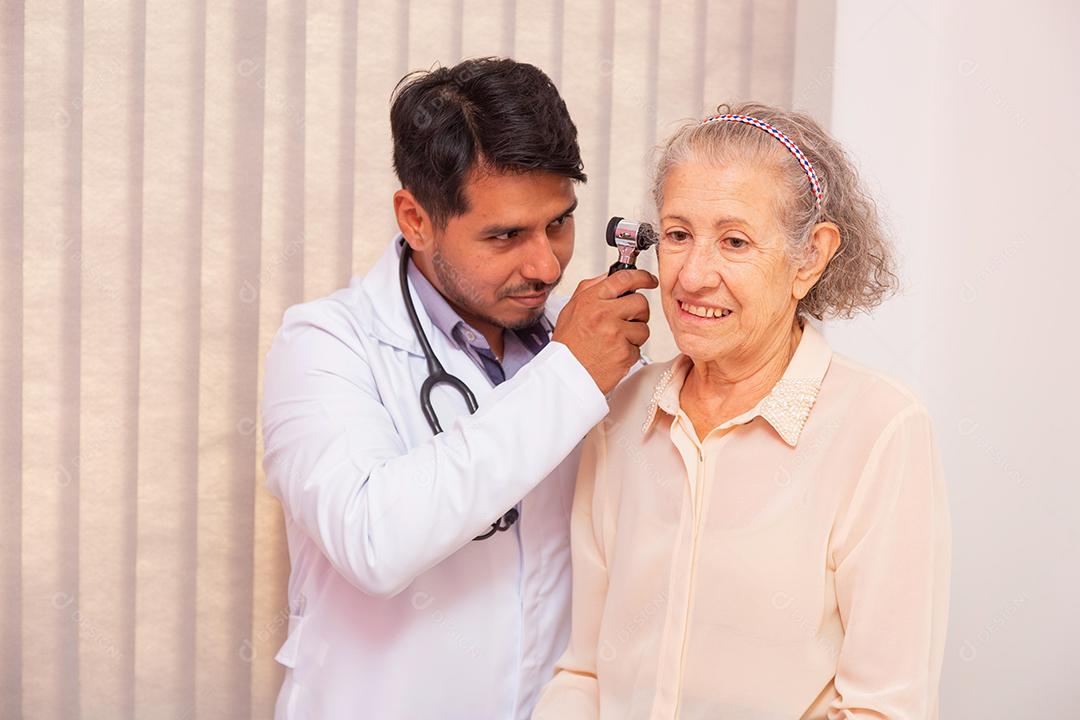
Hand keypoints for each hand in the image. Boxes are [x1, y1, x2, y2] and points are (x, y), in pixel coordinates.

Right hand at [552, 269, 657, 394]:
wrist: (564, 376)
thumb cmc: (568, 345)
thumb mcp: (570, 309)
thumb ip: (590, 289)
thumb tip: (610, 275)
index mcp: (590, 300)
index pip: (624, 278)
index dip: (642, 277)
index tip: (650, 280)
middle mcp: (603, 314)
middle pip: (641, 302)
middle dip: (639, 312)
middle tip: (628, 321)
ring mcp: (615, 334)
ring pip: (644, 327)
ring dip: (634, 335)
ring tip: (615, 342)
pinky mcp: (624, 353)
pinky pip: (639, 348)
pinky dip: (629, 353)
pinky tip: (613, 355)